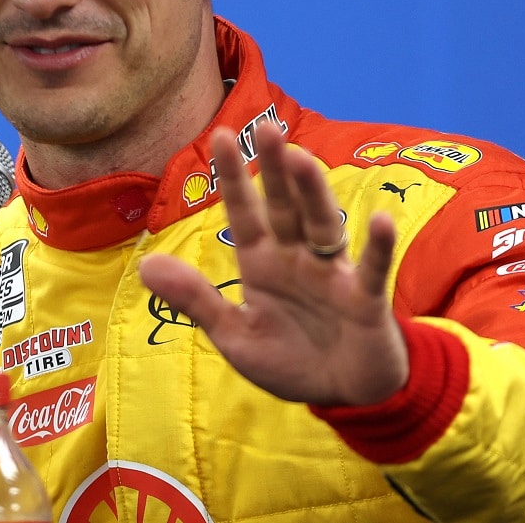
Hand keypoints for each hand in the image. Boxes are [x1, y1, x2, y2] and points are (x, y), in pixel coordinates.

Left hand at [138, 122, 408, 405]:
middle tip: (265, 128)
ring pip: (322, 225)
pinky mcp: (365, 299)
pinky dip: (378, 247)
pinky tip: (381, 220)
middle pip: (284, 207)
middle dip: (273, 170)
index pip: (244, 213)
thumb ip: (195, 299)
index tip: (219, 136)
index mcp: (262, 263)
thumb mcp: (235, 335)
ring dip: (312, 193)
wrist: (344, 396)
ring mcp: (333, 274)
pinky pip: (372, 269)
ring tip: (300, 157)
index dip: (232, 178)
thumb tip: (144, 265)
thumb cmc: (290, 359)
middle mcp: (297, 258)